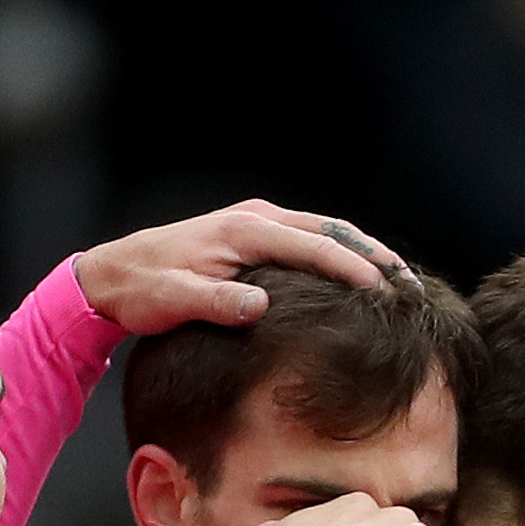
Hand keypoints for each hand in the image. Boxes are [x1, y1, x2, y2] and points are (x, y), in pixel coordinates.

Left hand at [71, 200, 396, 334]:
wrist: (113, 274)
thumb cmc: (143, 289)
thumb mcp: (174, 300)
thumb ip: (216, 303)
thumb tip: (259, 307)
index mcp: (243, 230)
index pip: (313, 246)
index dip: (352, 269)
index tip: (384, 291)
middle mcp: (255, 218)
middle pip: (331, 230)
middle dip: (374, 255)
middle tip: (410, 284)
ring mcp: (257, 222)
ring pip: (325, 231)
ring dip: (363, 252)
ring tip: (399, 281)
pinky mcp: (255, 234)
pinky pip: (309, 239)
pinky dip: (341, 253)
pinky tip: (359, 277)